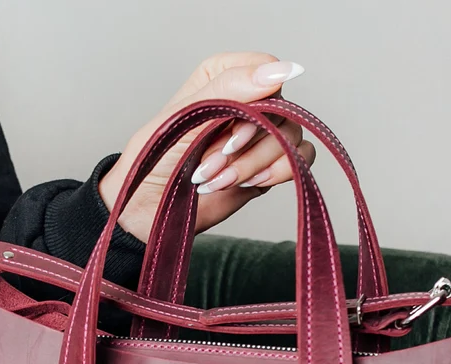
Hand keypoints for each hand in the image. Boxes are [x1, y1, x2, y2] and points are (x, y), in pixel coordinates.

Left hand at [98, 53, 318, 241]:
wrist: (150, 206)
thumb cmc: (157, 157)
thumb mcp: (188, 115)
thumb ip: (232, 89)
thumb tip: (284, 71)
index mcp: (224, 77)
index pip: (266, 70)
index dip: (256, 102)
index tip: (229, 127)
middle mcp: (247, 101)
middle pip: (281, 108)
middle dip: (246, 143)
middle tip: (212, 162)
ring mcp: (261, 133)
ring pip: (290, 136)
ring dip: (252, 164)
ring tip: (218, 178)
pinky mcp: (270, 162)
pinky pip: (300, 158)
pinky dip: (275, 174)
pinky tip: (245, 183)